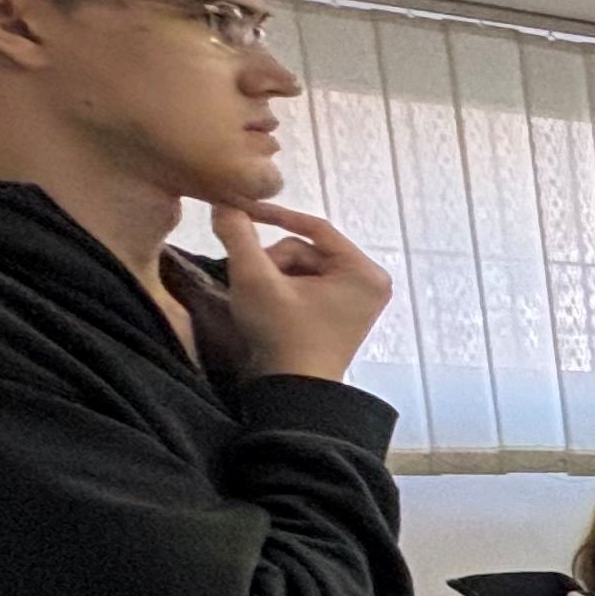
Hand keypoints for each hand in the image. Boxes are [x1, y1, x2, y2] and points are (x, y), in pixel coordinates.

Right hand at [213, 204, 392, 383]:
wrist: (291, 392)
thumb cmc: (281, 335)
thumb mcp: (255, 280)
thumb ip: (239, 236)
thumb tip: (224, 203)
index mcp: (364, 272)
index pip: (315, 228)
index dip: (275, 216)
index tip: (242, 210)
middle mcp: (370, 282)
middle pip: (307, 249)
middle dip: (274, 262)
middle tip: (256, 286)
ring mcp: (358, 299)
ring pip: (303, 267)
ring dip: (275, 277)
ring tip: (263, 303)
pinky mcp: (341, 313)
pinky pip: (307, 285)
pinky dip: (283, 291)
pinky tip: (272, 310)